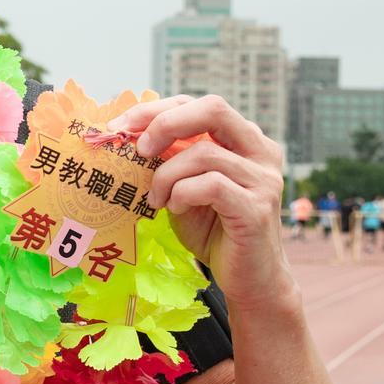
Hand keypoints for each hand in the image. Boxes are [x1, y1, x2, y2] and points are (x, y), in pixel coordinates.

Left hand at [109, 94, 294, 311]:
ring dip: (167, 176)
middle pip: (213, 109)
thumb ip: (172, 159)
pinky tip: (175, 208)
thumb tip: (125, 136)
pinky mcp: (258, 207)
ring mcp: (264, 178)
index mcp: (244, 139)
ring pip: (204, 153)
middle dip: (165, 123)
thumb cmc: (214, 230)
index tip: (119, 126)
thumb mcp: (186, 186)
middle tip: (139, 150)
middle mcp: (261, 151)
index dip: (156, 110)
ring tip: (156, 199)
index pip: (198, 105)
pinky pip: (210, 185)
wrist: (249, 277)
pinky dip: (182, 194)